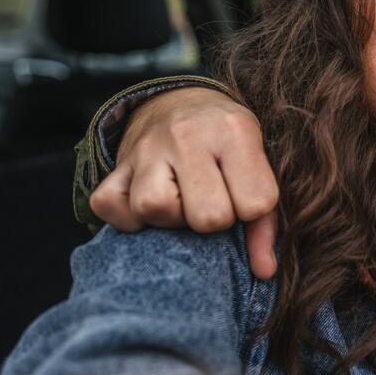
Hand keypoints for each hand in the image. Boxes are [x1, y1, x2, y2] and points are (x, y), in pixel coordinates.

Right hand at [88, 87, 279, 278]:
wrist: (181, 103)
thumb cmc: (228, 147)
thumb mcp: (258, 167)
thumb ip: (265, 221)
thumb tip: (264, 272)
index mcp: (235, 131)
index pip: (255, 204)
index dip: (250, 211)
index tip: (243, 196)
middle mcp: (188, 135)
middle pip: (207, 216)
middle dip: (213, 220)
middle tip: (212, 200)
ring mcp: (146, 148)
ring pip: (155, 209)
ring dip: (170, 219)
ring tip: (182, 202)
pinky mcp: (114, 166)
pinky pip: (110, 208)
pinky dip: (129, 219)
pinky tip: (150, 206)